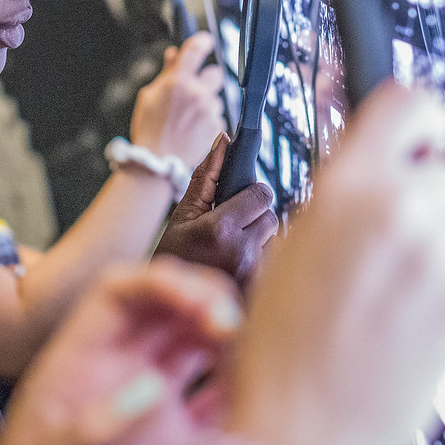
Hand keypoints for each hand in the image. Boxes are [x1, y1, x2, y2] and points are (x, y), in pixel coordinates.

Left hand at [0, 259, 242, 444]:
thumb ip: (88, 430)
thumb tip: (154, 387)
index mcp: (79, 356)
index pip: (120, 289)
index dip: (162, 281)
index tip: (198, 301)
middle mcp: (118, 366)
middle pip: (168, 306)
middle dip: (205, 301)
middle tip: (234, 326)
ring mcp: (147, 398)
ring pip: (195, 342)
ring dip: (225, 338)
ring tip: (249, 357)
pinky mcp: (170, 436)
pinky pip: (211, 397)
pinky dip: (234, 388)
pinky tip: (251, 395)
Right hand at [131, 32, 225, 171]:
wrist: (158, 162)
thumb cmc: (149, 130)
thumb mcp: (149, 97)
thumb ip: (166, 73)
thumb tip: (173, 54)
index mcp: (177, 82)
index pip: (196, 49)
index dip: (203, 42)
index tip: (205, 42)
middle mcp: (197, 93)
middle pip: (216, 73)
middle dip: (207, 80)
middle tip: (195, 90)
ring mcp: (209, 110)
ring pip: (215, 98)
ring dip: (205, 104)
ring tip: (187, 120)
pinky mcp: (217, 126)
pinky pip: (216, 117)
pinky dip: (207, 122)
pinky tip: (193, 131)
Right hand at [157, 133, 279, 284]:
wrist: (168, 304)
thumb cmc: (173, 257)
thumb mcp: (183, 214)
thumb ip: (207, 176)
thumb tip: (225, 140)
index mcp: (221, 229)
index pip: (263, 194)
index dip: (252, 194)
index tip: (239, 201)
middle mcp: (241, 253)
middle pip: (272, 218)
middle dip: (256, 219)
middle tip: (233, 228)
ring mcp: (252, 277)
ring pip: (275, 242)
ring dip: (259, 243)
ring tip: (232, 252)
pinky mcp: (259, 293)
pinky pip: (273, 267)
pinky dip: (260, 264)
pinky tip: (237, 269)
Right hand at [220, 82, 444, 444]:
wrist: (301, 435)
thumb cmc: (277, 350)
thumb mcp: (288, 246)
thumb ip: (341, 199)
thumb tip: (374, 173)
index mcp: (348, 187)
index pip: (412, 105)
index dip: (420, 118)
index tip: (421, 132)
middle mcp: (402, 213)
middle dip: (424, 198)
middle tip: (388, 235)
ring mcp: (439, 262)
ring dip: (430, 250)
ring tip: (382, 293)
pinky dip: (437, 293)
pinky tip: (395, 323)